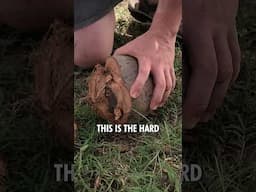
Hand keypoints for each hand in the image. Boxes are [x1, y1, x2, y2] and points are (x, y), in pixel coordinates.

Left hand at [114, 29, 175, 109]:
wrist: (163, 34)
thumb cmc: (143, 42)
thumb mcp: (130, 46)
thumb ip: (119, 55)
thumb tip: (107, 67)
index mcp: (147, 59)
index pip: (143, 73)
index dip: (138, 85)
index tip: (133, 96)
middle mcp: (158, 64)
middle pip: (161, 84)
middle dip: (157, 98)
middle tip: (151, 108)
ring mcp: (167, 67)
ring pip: (169, 85)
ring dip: (164, 97)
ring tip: (157, 106)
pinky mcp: (171, 68)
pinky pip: (173, 82)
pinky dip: (169, 92)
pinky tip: (164, 98)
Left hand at [183, 0, 240, 128]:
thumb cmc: (187, 1)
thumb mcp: (177, 21)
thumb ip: (176, 48)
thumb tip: (171, 81)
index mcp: (200, 33)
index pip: (205, 73)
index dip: (198, 98)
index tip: (188, 118)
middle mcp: (218, 37)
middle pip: (219, 76)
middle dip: (207, 102)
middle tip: (194, 122)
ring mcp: (228, 36)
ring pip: (228, 72)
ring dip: (218, 95)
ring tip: (205, 113)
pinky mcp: (231, 36)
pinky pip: (233, 62)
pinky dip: (225, 82)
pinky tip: (217, 93)